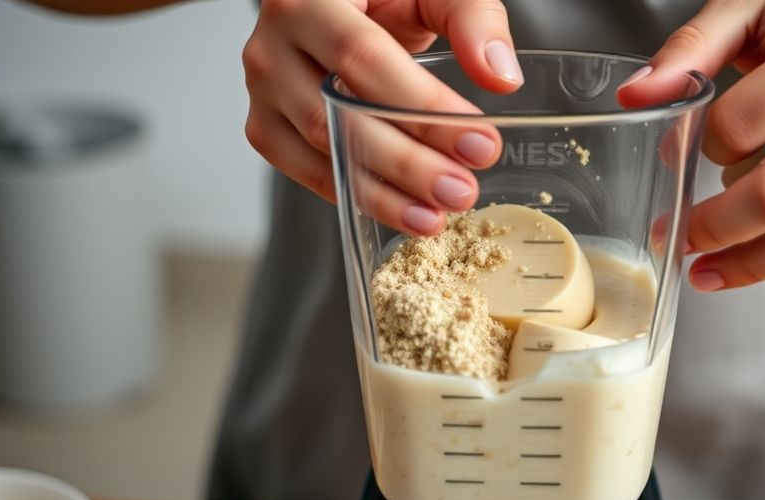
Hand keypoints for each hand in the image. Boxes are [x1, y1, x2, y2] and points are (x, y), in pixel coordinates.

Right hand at [242, 0, 521, 233]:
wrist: (344, 2)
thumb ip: (472, 17)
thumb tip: (500, 75)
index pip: (363, 57)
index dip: (422, 106)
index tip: (477, 142)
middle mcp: (273, 44)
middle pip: (338, 114)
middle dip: (406, 162)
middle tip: (460, 189)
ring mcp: (264, 90)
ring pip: (320, 152)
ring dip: (382, 193)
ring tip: (435, 214)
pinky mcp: (268, 127)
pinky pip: (308, 172)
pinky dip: (356, 196)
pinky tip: (403, 211)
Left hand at [618, 0, 764, 290]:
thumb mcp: (754, 7)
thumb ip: (690, 48)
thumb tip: (635, 96)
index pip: (738, 128)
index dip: (697, 148)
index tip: (679, 155)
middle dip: (711, 229)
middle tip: (674, 236)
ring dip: (745, 266)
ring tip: (704, 270)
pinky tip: (752, 261)